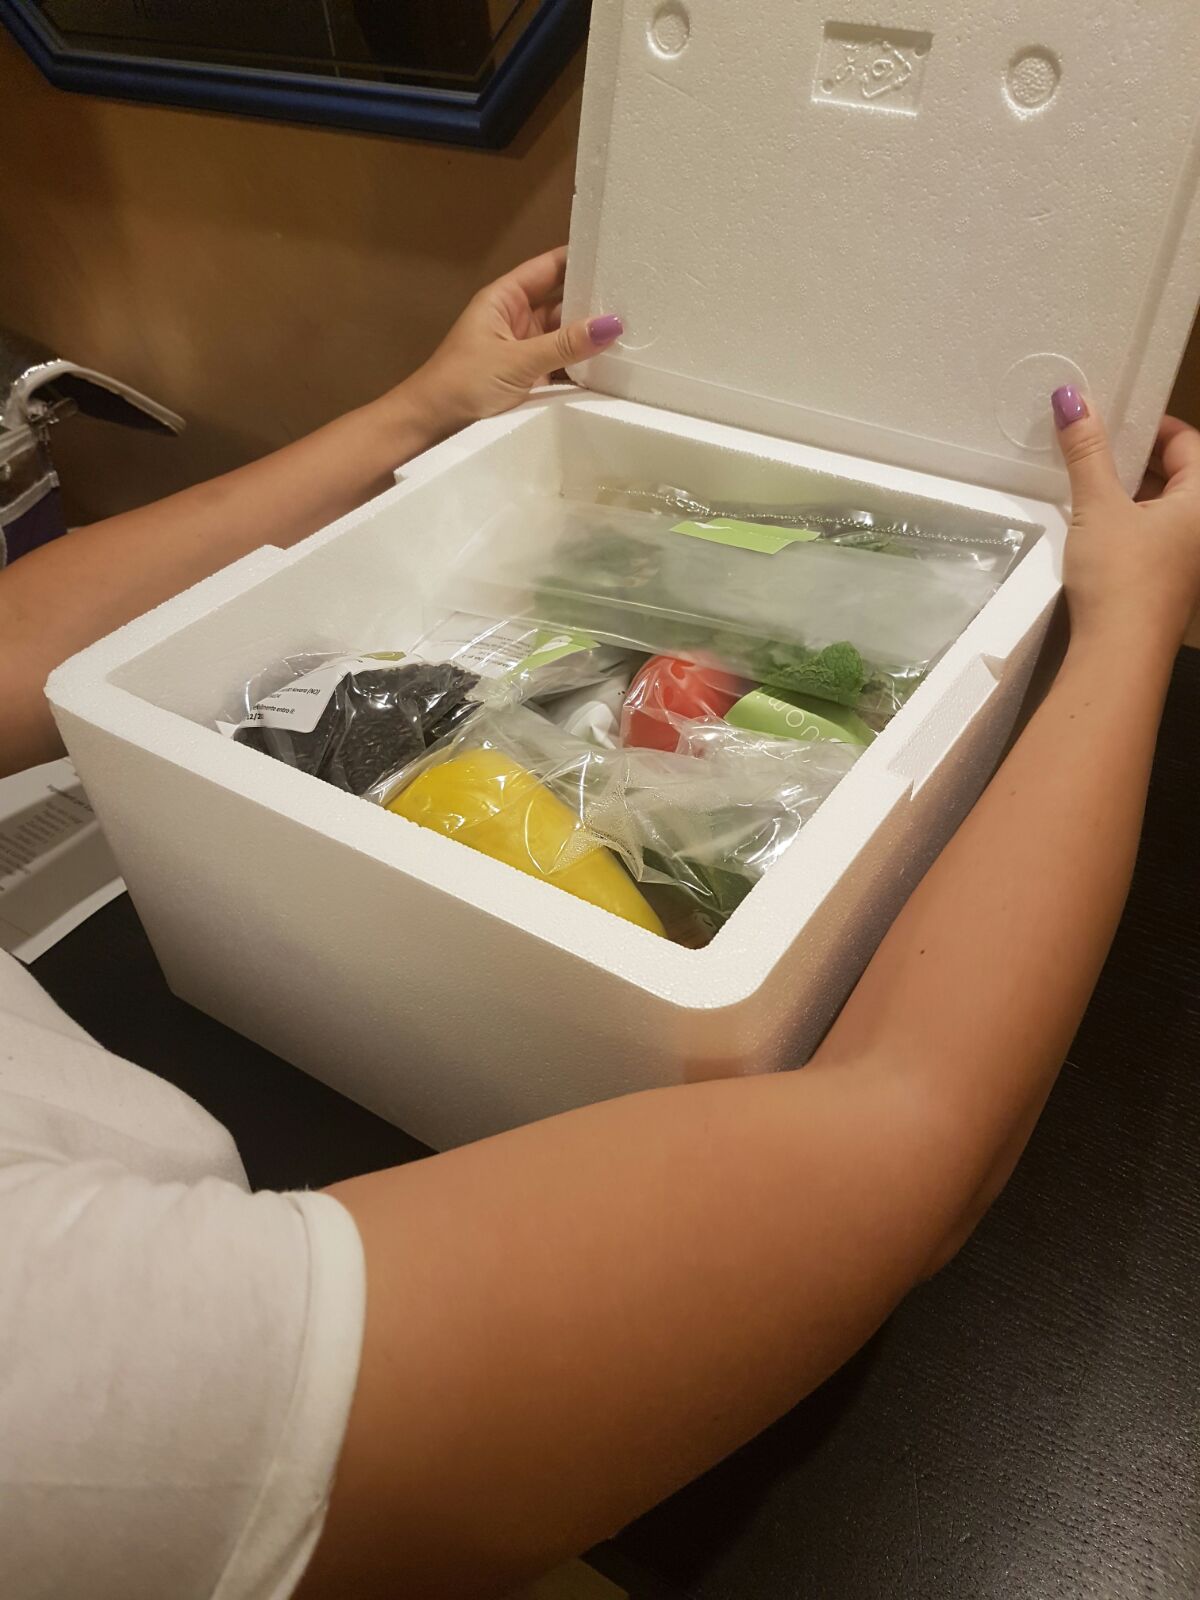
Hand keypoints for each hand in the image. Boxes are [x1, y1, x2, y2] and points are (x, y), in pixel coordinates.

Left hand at [402, 247, 622, 438]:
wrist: (432, 426)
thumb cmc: (463, 383)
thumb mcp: (517, 361)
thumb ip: (565, 344)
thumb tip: (612, 324)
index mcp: (505, 298)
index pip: (549, 268)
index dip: (579, 258)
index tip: (616, 252)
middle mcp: (517, 319)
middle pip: (563, 302)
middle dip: (593, 301)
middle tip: (638, 296)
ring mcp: (524, 349)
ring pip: (565, 336)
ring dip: (590, 337)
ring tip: (635, 328)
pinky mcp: (530, 378)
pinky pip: (563, 364)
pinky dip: (583, 365)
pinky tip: (613, 364)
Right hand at [1053, 388, 1199, 653]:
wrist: (1119, 656)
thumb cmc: (1122, 578)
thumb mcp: (1098, 507)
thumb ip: (1086, 452)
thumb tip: (1071, 398)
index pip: (1185, 441)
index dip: (1149, 427)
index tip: (1112, 422)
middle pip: (1175, 474)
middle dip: (1132, 460)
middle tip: (1092, 450)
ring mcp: (1187, 558)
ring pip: (1159, 508)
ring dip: (1125, 494)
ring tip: (1086, 487)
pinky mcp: (1165, 583)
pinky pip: (1149, 538)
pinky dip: (1124, 525)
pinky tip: (1092, 530)